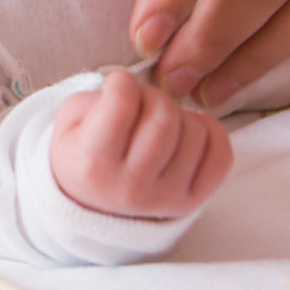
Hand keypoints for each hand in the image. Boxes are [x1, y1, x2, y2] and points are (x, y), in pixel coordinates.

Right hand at [50, 72, 231, 219]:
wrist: (92, 207)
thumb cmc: (82, 155)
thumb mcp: (68, 124)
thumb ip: (95, 98)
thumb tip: (139, 89)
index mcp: (94, 164)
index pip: (122, 102)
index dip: (121, 82)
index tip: (117, 86)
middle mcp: (131, 186)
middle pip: (164, 117)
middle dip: (154, 96)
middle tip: (141, 103)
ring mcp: (166, 197)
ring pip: (196, 131)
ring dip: (179, 114)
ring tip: (158, 123)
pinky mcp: (192, 202)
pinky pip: (221, 155)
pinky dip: (210, 132)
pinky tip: (187, 132)